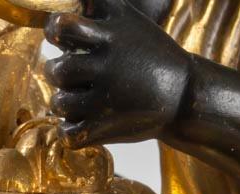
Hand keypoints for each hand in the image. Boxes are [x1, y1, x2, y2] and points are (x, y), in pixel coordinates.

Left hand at [46, 0, 192, 145]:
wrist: (185, 95)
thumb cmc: (152, 55)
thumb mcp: (130, 20)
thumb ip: (100, 7)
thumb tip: (76, 2)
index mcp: (110, 37)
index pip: (64, 26)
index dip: (55, 29)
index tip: (59, 36)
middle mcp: (107, 66)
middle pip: (57, 70)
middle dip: (54, 72)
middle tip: (66, 74)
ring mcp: (106, 99)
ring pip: (59, 104)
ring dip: (61, 103)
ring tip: (74, 99)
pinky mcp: (107, 127)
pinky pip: (69, 135)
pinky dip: (69, 131)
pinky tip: (80, 122)